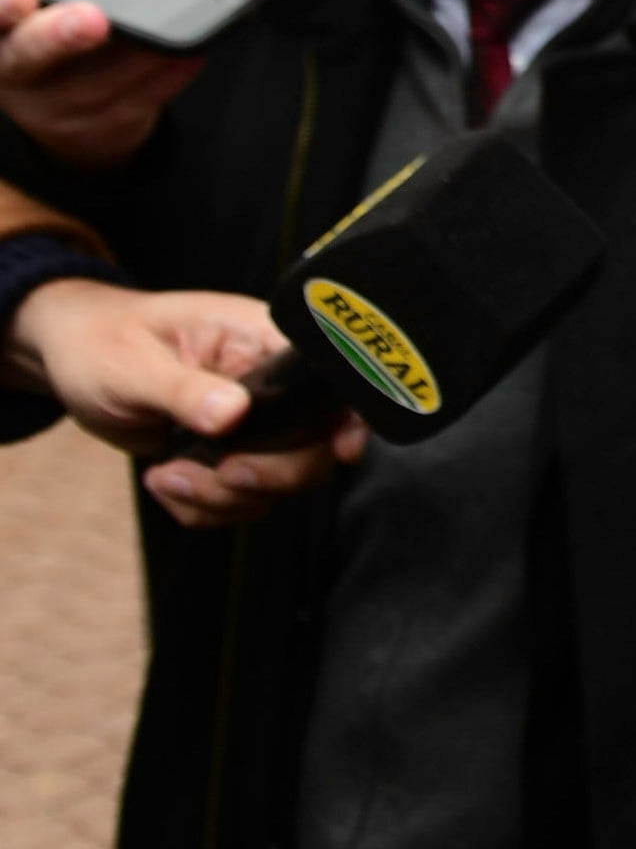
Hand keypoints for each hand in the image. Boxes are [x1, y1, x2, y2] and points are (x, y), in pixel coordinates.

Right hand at [0, 0, 209, 166]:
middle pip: (26, 54)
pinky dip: (169, 73)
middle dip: (58, 35)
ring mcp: (51, 104)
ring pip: (97, 80)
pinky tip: (189, 52)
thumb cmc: (64, 22)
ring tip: (172, 22)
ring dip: (141, 52)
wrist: (69, 106)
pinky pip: (140, 100)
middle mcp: (12, 64)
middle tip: (91, 19)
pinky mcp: (96, 128)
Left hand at [3, 280, 364, 529]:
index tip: (341, 449)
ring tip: (166, 476)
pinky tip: (165, 480)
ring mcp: (254, 423)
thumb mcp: (132, 364)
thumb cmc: (103, 342)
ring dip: (220, 497)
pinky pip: (238, 501)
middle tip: (220, 473)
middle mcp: (271, 383)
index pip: (330, 376)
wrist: (73, 360)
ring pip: (275, 484)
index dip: (348, 416)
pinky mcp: (229, 453)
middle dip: (268, 474)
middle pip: (315, 446)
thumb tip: (233, 414)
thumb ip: (184, 389)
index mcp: (261, 340)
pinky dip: (202, 508)